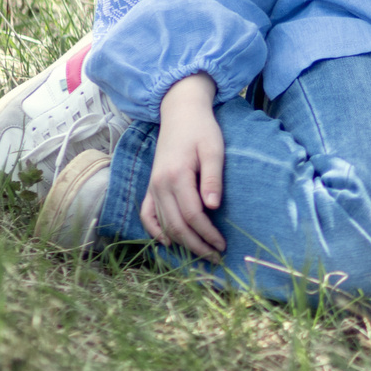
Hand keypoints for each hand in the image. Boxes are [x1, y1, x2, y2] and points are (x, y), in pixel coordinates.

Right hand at [141, 74, 226, 260]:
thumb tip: (213, 206)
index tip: (223, 245)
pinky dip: (155, 231)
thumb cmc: (202, 129)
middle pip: (177, 225)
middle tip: (215, 258)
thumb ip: (212, 177)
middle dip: (196, 246)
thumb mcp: (213, 148)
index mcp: (176, 176)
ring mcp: (153, 186)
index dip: (207, 234)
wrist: (180, 112)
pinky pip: (147, 214)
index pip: (193, 215)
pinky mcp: (151, 186)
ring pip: (163, 224)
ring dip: (181, 243)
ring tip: (200, 255)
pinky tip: (168, 242)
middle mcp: (160, 185)